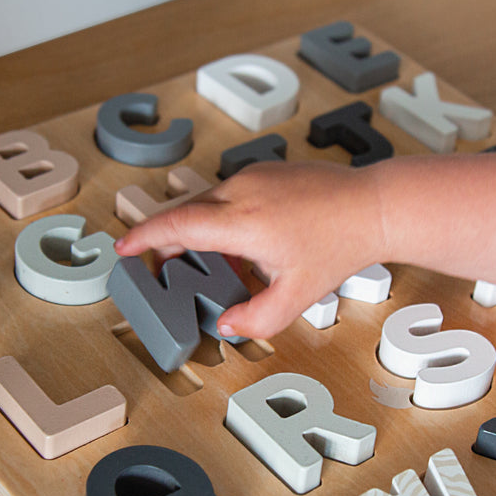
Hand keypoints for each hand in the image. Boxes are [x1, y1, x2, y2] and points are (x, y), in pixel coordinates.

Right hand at [114, 161, 383, 337]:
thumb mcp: (297, 295)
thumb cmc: (340, 245)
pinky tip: (242, 243)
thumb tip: (227, 326)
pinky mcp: (266, 170)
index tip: (123, 247)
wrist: (373, 205)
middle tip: (162, 268)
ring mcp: (254, 176)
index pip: (177, 225)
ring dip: (200, 229)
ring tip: (212, 263)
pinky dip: (222, 216)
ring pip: (208, 202)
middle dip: (167, 240)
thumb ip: (257, 318)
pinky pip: (229, 192)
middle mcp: (242, 191)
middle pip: (186, 214)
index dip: (145, 237)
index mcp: (243, 221)